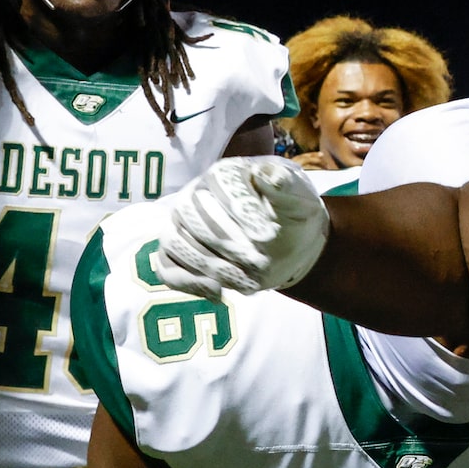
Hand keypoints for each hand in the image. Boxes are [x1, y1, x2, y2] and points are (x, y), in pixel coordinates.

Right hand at [152, 158, 328, 299]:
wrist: (289, 247)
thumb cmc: (293, 218)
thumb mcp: (301, 201)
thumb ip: (285, 189)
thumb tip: (265, 174)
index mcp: (226, 173)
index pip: (219, 183)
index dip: (240, 209)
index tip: (268, 236)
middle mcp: (196, 194)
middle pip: (190, 213)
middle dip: (226, 243)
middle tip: (260, 263)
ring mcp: (182, 226)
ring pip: (176, 242)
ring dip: (211, 266)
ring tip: (249, 282)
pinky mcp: (178, 256)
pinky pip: (167, 269)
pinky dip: (190, 283)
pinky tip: (220, 294)